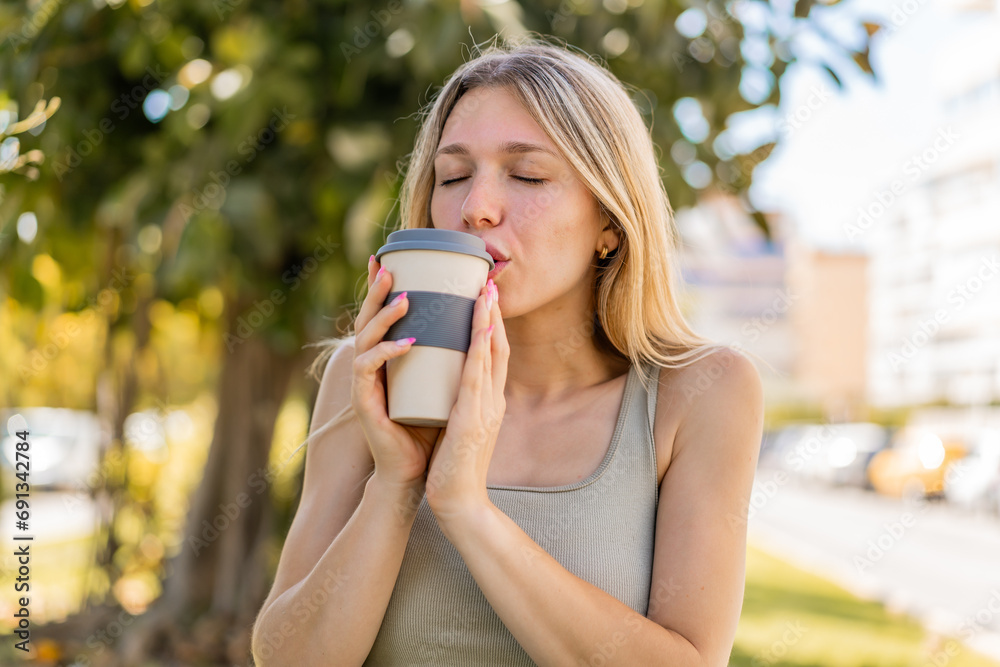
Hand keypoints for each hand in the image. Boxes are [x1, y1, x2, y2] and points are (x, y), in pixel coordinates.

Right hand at [350, 256, 443, 489]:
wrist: (419, 471)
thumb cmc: (433, 427)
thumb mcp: (447, 383)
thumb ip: (455, 356)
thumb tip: (485, 322)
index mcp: (389, 357)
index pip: (384, 315)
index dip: (383, 286)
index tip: (391, 256)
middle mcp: (373, 364)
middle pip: (369, 317)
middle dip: (378, 290)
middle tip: (389, 265)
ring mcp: (366, 382)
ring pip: (366, 337)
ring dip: (384, 315)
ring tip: (404, 298)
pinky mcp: (364, 401)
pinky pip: (368, 368)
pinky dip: (387, 352)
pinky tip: (406, 342)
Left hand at [425, 277, 508, 519]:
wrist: (459, 503)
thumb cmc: (452, 470)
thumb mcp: (457, 430)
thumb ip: (456, 407)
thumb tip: (443, 387)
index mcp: (489, 403)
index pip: (493, 356)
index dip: (491, 326)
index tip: (485, 299)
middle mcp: (494, 401)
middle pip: (498, 348)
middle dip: (494, 315)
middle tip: (489, 283)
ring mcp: (488, 408)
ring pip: (492, 355)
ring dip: (489, 321)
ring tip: (484, 292)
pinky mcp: (475, 418)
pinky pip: (478, 375)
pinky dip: (480, 348)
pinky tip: (479, 328)